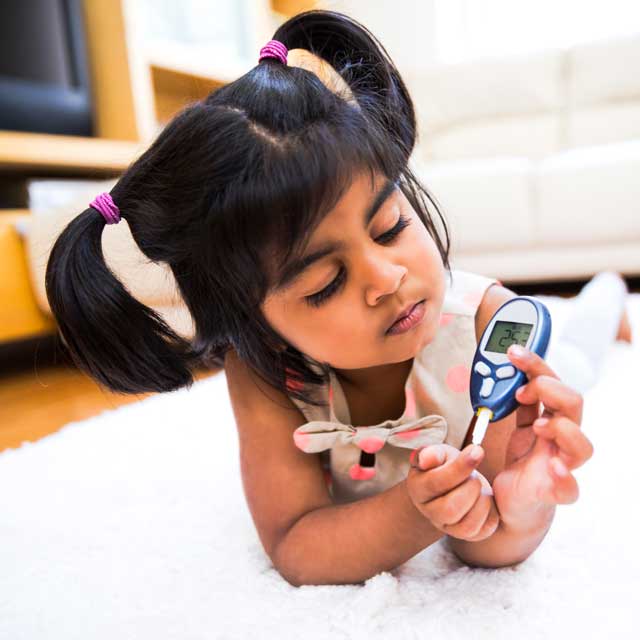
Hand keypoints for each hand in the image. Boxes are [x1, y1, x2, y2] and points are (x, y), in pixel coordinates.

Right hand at [406, 443, 499, 540]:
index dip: (459, 467)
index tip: (477, 450)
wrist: (453, 483)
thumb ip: (431, 453)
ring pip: (466, 526)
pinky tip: (486, 499)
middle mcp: (429, 512)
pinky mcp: (465, 535)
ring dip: (481, 502)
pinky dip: (490, 514)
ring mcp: (447, 527)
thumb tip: (424, 459)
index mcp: (418, 489)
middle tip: (475, 475)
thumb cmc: (444, 465)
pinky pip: (481, 532)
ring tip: (480, 487)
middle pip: (450, 509)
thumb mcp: (438, 453)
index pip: (435, 483)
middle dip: (470, 488)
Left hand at [492, 345, 593, 529]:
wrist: (513, 502)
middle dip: (548, 388)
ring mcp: (561, 465)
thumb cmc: (521, 462)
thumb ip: (517, 403)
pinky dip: (566, 479)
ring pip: (582, 446)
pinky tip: (556, 468)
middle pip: (574, 405)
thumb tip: (506, 372)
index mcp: (552, 419)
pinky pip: (569, 489)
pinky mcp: (553, 492)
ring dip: (561, 428)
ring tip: (538, 427)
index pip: (554, 383)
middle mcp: (561, 439)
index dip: (537, 364)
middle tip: (522, 391)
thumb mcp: (516, 425)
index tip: (514, 353)